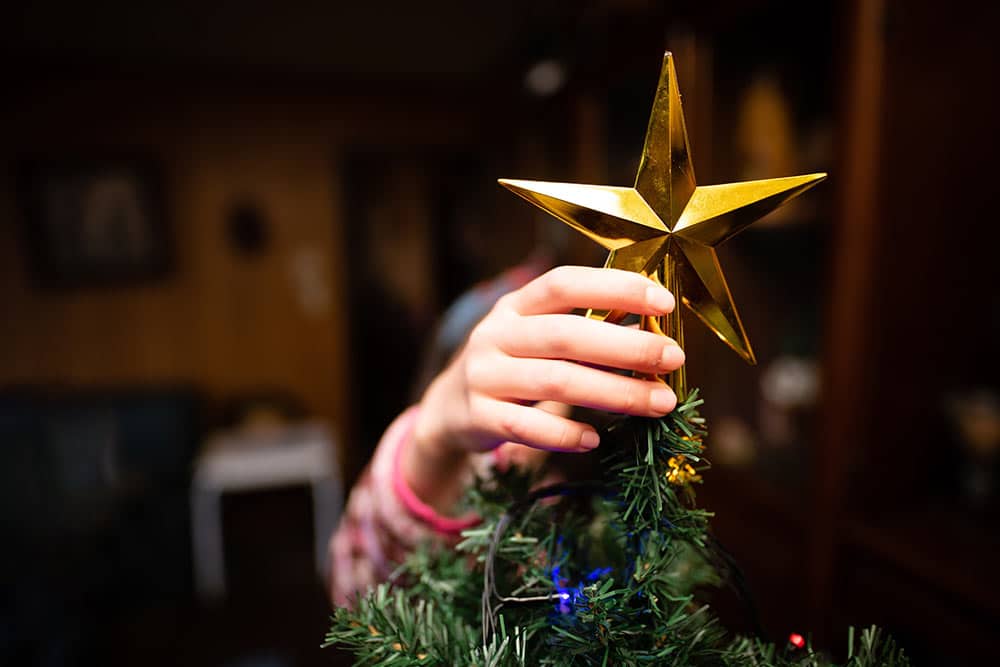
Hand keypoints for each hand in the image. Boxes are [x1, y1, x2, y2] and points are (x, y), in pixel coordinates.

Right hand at [412, 263, 684, 457]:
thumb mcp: (538, 337)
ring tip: (659, 403)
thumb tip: (655, 333)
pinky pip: (525, 427)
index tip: (664, 302)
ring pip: (555, 381)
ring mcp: (484, 376)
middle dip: (626, 346)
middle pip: (565, 335)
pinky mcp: (479, 417)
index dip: (614, 287)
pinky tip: (595, 439)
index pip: (564, 284)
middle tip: (673, 359)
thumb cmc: (513, 366)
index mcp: (516, 306)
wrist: (448, 409)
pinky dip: (564, 434)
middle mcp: (496, 334)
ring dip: (614, 393)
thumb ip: (585, 331)